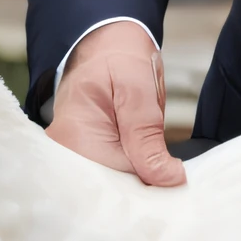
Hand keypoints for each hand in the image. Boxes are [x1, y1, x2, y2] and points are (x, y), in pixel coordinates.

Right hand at [45, 20, 187, 186]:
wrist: (105, 45)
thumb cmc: (117, 59)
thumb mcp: (137, 89)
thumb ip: (147, 136)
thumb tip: (169, 179)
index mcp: (73, 137)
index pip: (114, 186)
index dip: (147, 190)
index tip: (175, 189)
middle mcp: (65, 156)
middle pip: (109, 194)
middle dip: (144, 193)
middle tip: (175, 185)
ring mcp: (73, 160)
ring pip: (113, 191)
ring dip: (141, 188)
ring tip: (164, 179)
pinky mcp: (85, 161)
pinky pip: (112, 182)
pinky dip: (134, 182)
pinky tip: (151, 176)